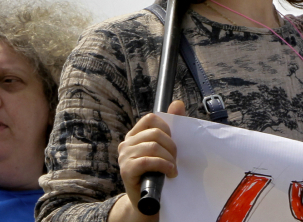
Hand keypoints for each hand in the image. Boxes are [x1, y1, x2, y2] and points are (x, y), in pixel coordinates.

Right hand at [111, 100, 185, 221]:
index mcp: (134, 135)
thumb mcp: (166, 148)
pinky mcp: (126, 170)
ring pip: (153, 147)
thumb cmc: (158, 172)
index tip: (172, 143)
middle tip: (175, 160)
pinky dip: (164, 166)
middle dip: (171, 147)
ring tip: (172, 169)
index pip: (151, 118)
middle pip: (155, 133)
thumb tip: (178, 103)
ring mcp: (124, 157)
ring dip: (169, 159)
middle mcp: (126, 144)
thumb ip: (172, 126)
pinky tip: (169, 173)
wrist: (148, 200)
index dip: (167, 128)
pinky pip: (148, 161)